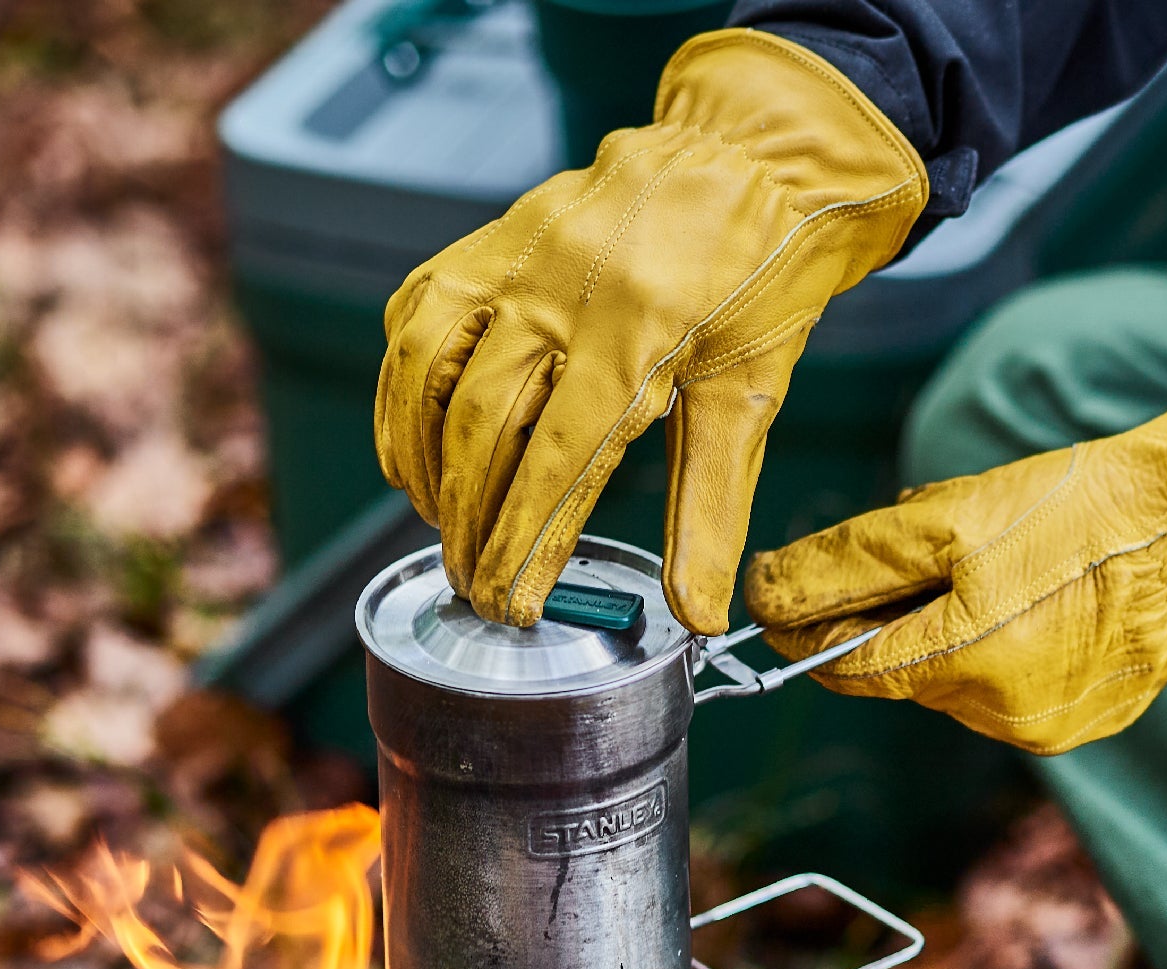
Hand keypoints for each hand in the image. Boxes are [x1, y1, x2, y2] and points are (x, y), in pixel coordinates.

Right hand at [374, 29, 926, 633]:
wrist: (749, 153)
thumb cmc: (760, 277)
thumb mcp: (751, 397)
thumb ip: (712, 512)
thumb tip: (700, 618)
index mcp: (638, 336)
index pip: (556, 466)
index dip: (521, 547)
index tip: (506, 606)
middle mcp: (562, 291)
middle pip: (482, 429)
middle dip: (467, 522)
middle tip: (468, 581)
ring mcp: (515, 256)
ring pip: (428, 371)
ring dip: (421, 460)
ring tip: (436, 520)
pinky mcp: (491, 238)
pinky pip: (419, 316)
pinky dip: (407, 389)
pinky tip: (421, 437)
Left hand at [744, 385, 1166, 753]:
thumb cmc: (1085, 512)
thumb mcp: (949, 517)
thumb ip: (849, 564)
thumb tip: (766, 595)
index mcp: (958, 664)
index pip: (845, 665)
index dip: (806, 630)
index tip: (780, 598)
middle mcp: (994, 715)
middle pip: (897, 669)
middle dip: (887, 615)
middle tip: (911, 553)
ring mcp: (1041, 727)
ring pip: (949, 676)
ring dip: (942, 627)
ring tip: (990, 565)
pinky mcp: (1078, 721)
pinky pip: (1003, 684)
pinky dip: (994, 644)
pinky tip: (1030, 597)